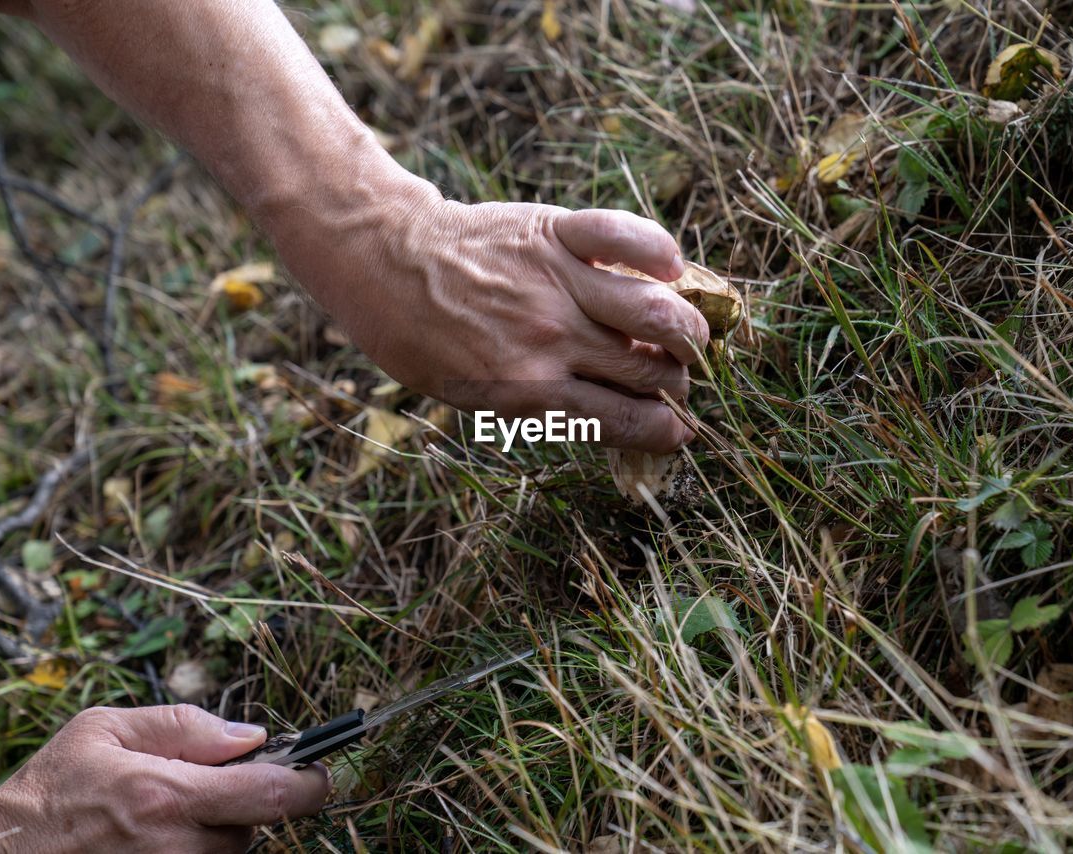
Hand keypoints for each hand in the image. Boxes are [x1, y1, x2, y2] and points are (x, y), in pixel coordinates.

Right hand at [0, 705, 328, 852]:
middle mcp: (176, 847)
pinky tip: (156, 840)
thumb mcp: (105, 729)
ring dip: (214, 832)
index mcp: (168, 796)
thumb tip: (250, 736)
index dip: (308, 782)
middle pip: (254, 827)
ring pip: (229, 853)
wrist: (1, 853)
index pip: (273, 794)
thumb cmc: (50, 790)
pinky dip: (195, 851)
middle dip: (244, 802)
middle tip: (203, 787)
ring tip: (161, 818)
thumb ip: (185, 725)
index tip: (316, 771)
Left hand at [263, 170, 710, 452]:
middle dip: (676, 384)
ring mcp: (557, 282)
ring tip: (691, 333)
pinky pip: (624, 236)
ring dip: (687, 328)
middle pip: (647, 370)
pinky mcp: (554, 232)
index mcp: (529, 389)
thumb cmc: (420, 338)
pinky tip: (671, 268)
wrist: (382, 261)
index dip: (663, 430)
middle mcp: (552, 338)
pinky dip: (657, 250)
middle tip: (678, 380)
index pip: (622, 418)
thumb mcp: (469, 394)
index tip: (680, 431)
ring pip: (653, 310)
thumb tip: (602, 418)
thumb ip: (536, 405)